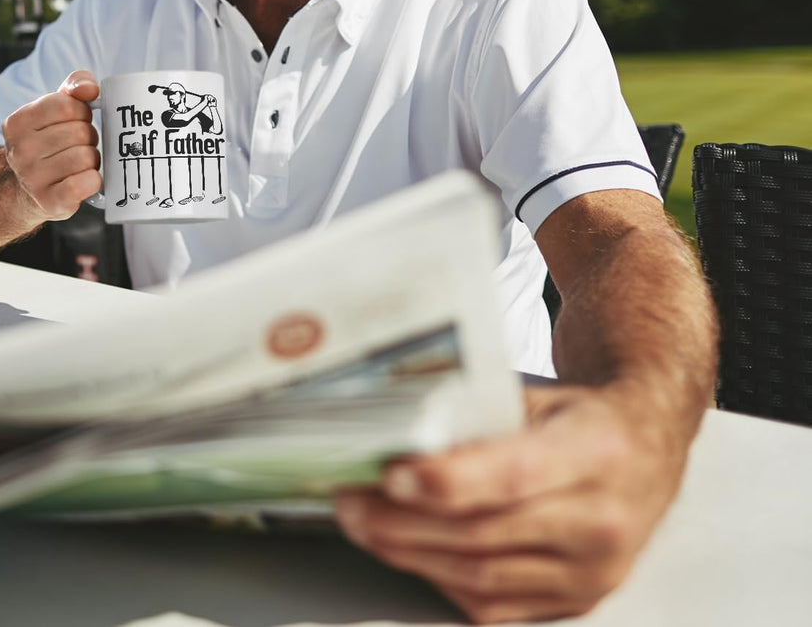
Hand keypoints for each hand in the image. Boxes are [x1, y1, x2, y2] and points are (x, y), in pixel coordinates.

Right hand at [1, 69, 101, 221]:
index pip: (67, 105)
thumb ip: (74, 86)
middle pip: (81, 132)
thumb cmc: (47, 141)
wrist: (25, 189)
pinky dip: (93, 180)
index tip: (77, 120)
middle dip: (88, 137)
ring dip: (92, 159)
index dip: (81, 111)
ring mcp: (32, 178)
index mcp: (17, 122)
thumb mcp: (53, 108)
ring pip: (87, 156)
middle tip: (79, 145)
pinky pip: (86, 183)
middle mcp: (19, 151)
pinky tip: (85, 179)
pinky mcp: (50, 201)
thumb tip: (89, 88)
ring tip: (79, 163)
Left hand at [334, 384, 686, 622]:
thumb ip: (479, 414)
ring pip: (483, 576)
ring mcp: (594, 572)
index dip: (446, 480)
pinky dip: (442, 579)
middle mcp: (603, 520)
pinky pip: (496, 605)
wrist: (650, 451)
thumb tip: (396, 430)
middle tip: (350, 502)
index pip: (513, 474)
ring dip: (410, 554)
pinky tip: (408, 552)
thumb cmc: (582, 416)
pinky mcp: (579, 601)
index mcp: (595, 450)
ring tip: (363, 526)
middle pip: (486, 533)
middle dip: (403, 523)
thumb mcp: (540, 396)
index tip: (390, 475)